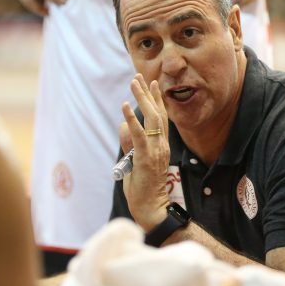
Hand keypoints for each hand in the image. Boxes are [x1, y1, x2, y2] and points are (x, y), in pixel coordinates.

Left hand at [120, 74, 170, 231]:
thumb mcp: (134, 161)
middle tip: (139, 76)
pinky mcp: (146, 158)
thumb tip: (123, 126)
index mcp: (161, 146)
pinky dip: (131, 119)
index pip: (161, 118)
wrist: (152, 209)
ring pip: (150, 119)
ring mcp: (155, 151)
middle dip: (147, 93)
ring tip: (134, 83)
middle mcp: (161, 145)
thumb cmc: (144, 189)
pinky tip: (125, 106)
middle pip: (156, 113)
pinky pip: (139, 135)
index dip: (156, 100)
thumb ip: (130, 143)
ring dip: (141, 100)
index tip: (151, 83)